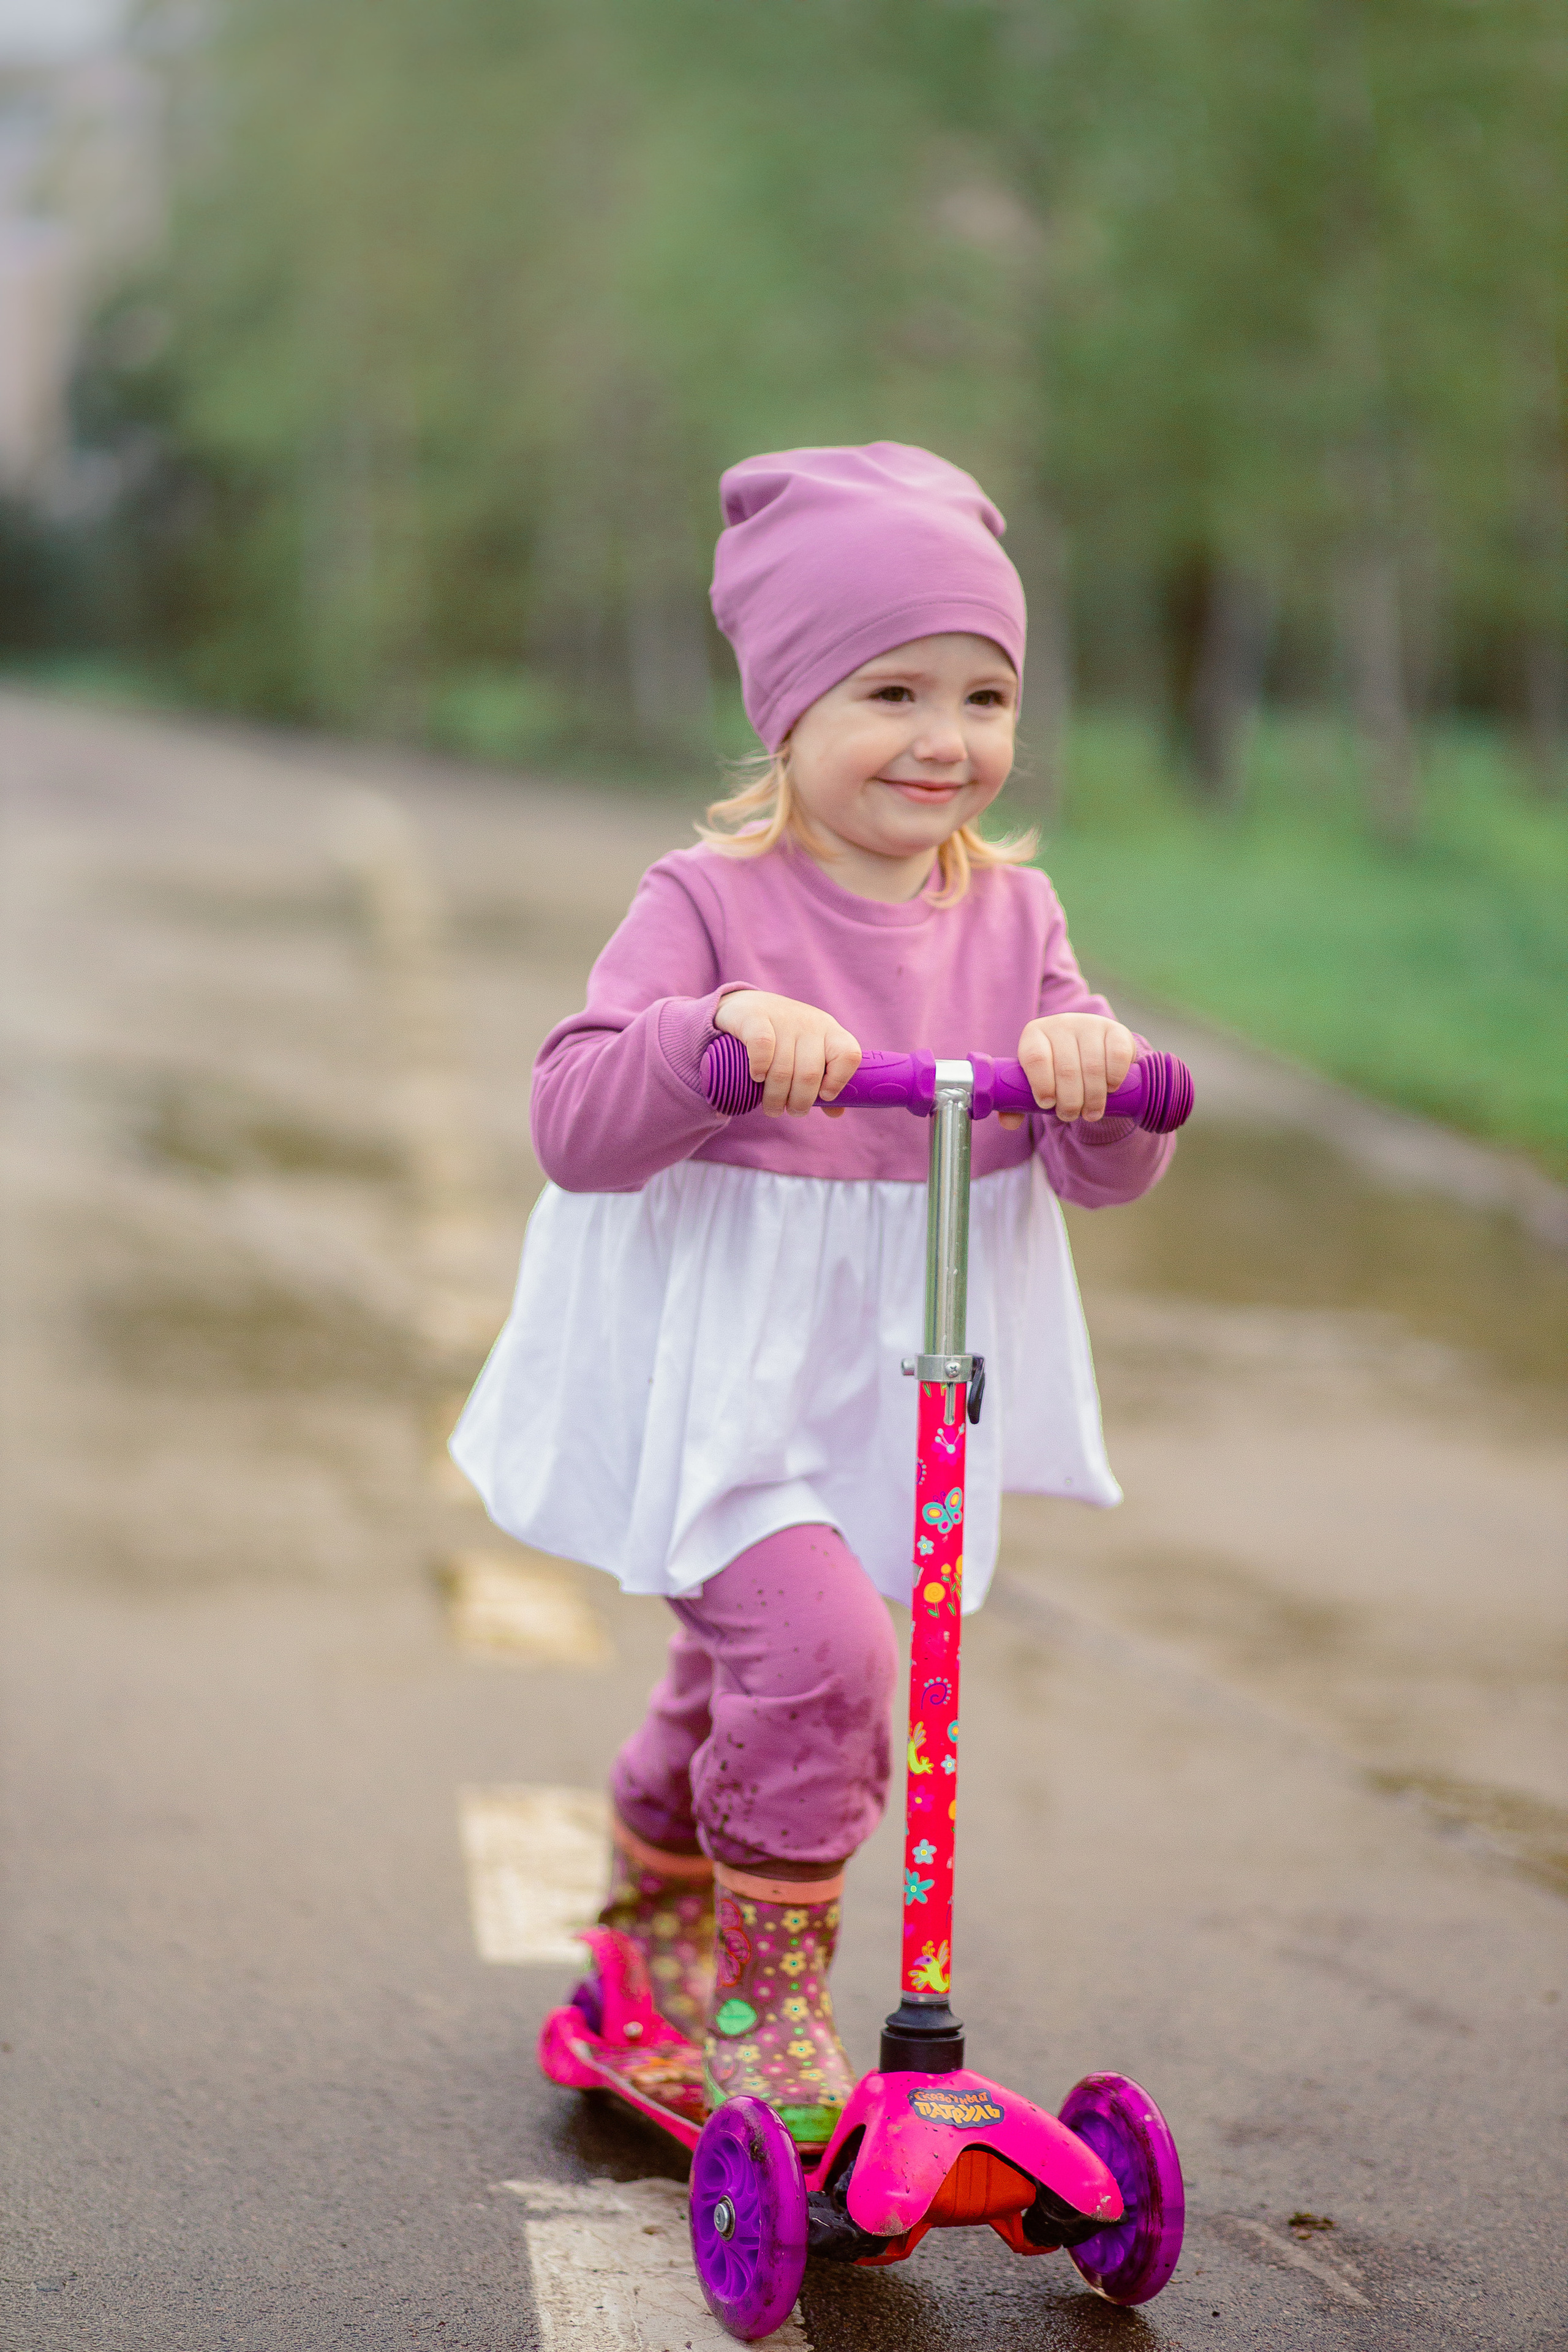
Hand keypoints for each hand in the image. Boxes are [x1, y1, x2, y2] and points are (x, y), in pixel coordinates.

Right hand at [713, 990, 861, 1116]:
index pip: (848, 1054)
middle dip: (800, 1102)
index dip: (839, 1081)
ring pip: (783, 1069)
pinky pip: (762, 1046)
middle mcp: (810, 1023)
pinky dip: (759, 1068)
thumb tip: (836, 1113)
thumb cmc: (783, 1039)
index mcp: (830, 1032)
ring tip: (772, 1108)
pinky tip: (757, 1077)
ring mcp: (783, 1018)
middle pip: (810, 1073)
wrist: (747, 1005)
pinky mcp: (755, 1016)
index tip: (824, 1096)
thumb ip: (823, 1083)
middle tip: (792, 1111)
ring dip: (775, 1097)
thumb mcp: (808, 1055)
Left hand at [1003, 1014, 1135, 1126]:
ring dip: (1093, 1097)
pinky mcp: (1115, 1030)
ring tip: (1091, 1114)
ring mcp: (1090, 1025)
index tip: (1047, 1105)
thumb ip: (1018, 1103)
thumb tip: (1008, 1123)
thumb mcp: (1035, 1082)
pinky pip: (1117, 1055)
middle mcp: (1061, 1024)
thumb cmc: (1054, 1071)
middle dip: (1069, 1101)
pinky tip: (1110, 1089)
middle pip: (1066, 1069)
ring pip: (1093, 1067)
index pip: (1035, 1058)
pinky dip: (1114, 1077)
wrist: (1086, 1050)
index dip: (1041, 1084)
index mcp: (1035, 1034)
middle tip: (1070, 1116)